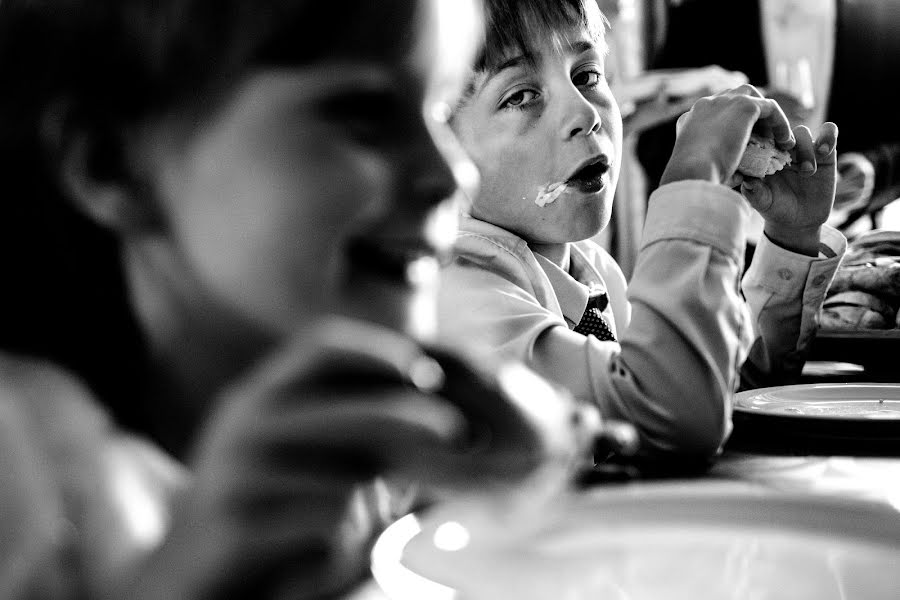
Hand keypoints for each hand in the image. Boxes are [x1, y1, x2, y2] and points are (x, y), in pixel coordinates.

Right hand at [124, 318, 596, 599]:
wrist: (185, 570)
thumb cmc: (263, 505)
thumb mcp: (298, 452)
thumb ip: (351, 429)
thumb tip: (436, 414)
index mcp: (262, 393)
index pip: (319, 346)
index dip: (378, 349)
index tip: (428, 370)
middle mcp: (245, 421)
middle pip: (340, 406)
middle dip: (404, 416)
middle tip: (455, 430)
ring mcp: (236, 473)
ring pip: (341, 474)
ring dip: (374, 498)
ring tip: (373, 516)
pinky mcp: (236, 524)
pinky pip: (322, 522)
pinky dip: (346, 537)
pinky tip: (334, 548)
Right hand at [660, 84, 794, 186]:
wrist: (692, 172)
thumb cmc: (693, 179)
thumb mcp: (701, 169)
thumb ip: (718, 166)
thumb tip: (740, 175)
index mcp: (689, 119)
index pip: (712, 113)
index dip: (729, 125)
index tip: (743, 142)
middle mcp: (704, 105)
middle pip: (731, 98)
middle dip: (747, 113)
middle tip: (762, 136)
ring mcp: (723, 102)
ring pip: (752, 96)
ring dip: (764, 113)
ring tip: (776, 136)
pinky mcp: (744, 106)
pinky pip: (769, 108)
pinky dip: (779, 122)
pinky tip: (785, 141)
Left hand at [741, 122, 838, 255]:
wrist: (798, 220)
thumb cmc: (775, 208)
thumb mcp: (762, 202)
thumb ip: (754, 192)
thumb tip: (747, 180)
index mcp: (763, 155)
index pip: (760, 137)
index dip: (762, 139)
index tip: (766, 155)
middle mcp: (782, 149)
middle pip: (782, 132)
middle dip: (784, 145)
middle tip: (789, 167)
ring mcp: (803, 149)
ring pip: (804, 132)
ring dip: (805, 148)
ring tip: (808, 170)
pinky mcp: (825, 152)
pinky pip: (829, 133)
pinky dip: (828, 136)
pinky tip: (824, 151)